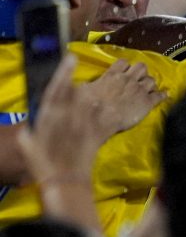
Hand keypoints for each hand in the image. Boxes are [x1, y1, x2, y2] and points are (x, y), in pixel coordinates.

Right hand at [17, 55, 102, 182]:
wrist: (64, 179)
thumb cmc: (42, 163)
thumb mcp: (29, 142)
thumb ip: (32, 127)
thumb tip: (34, 118)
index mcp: (48, 116)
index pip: (56, 89)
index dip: (63, 72)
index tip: (71, 57)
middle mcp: (67, 117)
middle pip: (75, 93)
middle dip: (77, 84)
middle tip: (76, 74)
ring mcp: (85, 124)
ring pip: (91, 102)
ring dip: (91, 100)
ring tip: (90, 104)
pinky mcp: (99, 132)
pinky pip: (104, 116)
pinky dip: (103, 113)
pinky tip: (102, 111)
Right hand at [77, 58, 165, 136]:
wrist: (99, 118)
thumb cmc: (87, 104)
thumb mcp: (84, 88)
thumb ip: (90, 83)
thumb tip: (87, 84)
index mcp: (113, 74)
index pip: (123, 62)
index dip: (125, 66)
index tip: (124, 70)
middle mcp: (128, 79)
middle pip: (141, 67)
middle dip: (141, 72)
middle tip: (137, 78)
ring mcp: (140, 90)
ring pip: (151, 80)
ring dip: (149, 83)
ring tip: (147, 88)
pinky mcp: (147, 102)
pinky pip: (159, 96)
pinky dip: (163, 95)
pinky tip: (165, 95)